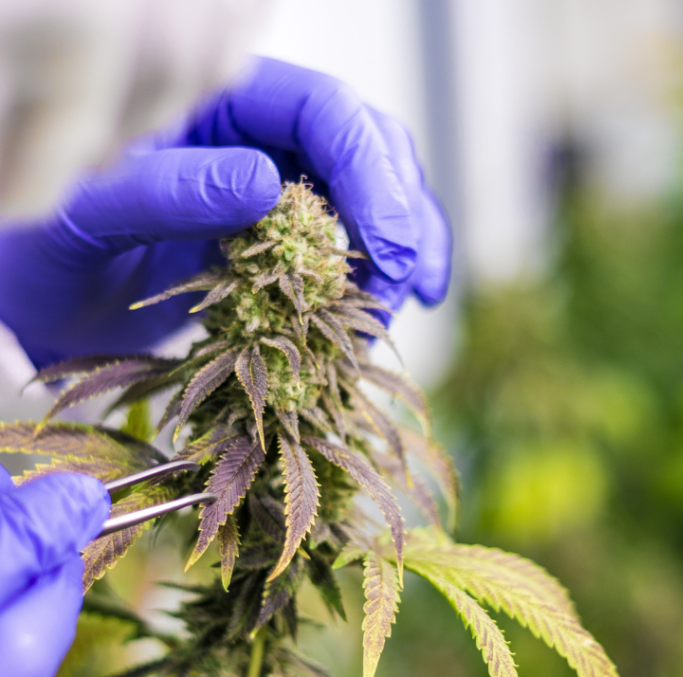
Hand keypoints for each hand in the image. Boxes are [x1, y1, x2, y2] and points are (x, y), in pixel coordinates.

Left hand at [0, 56, 450, 367]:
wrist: (35, 308)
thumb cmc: (37, 254)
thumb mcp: (82, 218)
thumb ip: (161, 191)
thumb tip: (264, 184)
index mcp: (212, 105)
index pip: (324, 111)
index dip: (371, 174)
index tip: (386, 251)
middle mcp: (256, 139)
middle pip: (368, 151)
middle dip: (397, 217)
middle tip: (399, 288)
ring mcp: (276, 193)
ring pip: (373, 199)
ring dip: (400, 254)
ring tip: (393, 312)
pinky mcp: (281, 249)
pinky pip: (348, 253)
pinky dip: (376, 285)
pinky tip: (384, 319)